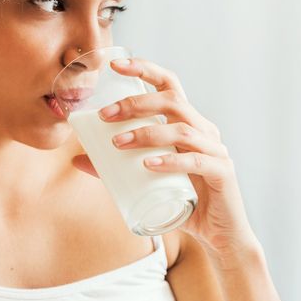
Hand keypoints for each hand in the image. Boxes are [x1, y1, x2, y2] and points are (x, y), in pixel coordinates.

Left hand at [70, 56, 259, 255]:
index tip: (116, 66)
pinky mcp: (223, 173)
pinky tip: (150, 165)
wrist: (219, 234)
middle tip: (105, 115)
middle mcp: (205, 130)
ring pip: (182, 130)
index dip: (145, 70)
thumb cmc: (182, 202)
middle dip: (136, 104)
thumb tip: (76, 159)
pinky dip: (171, 162)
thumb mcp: (145, 182)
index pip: (170, 85)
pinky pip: (197, 162)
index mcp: (189, 123)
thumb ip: (114, 170)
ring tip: (117, 143)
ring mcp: (216, 150)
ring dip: (147, 134)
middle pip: (173, 102)